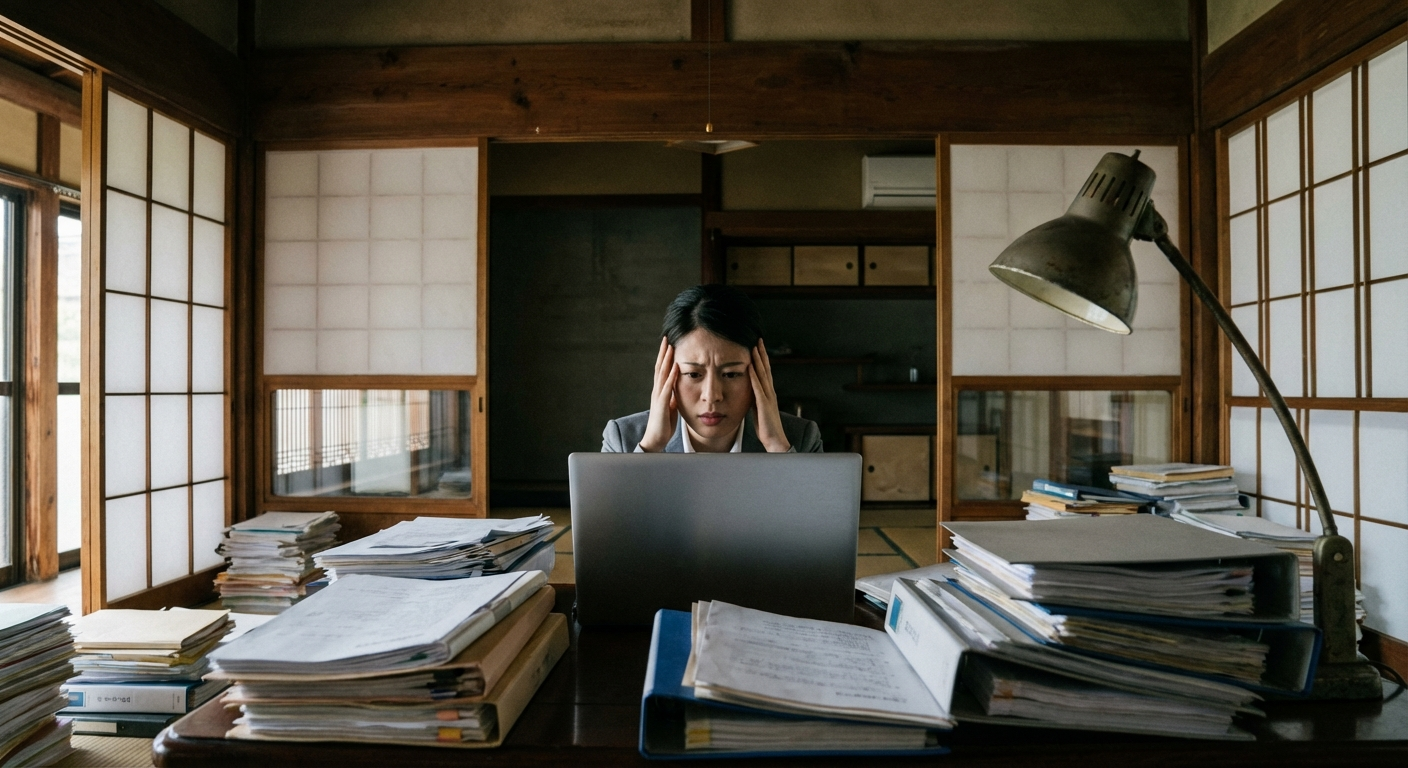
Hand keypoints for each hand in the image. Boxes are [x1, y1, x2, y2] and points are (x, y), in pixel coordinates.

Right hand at [638, 336, 678, 451]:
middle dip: (663, 353)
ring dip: (666, 360)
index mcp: (660, 391)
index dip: (665, 357)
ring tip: (670, 347)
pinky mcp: (661, 404)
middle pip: (659, 367)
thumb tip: (677, 387)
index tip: (669, 344)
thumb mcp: (671, 407)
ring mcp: (658, 396)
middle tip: (666, 338)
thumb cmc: (663, 424)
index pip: (662, 370)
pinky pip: (667, 387)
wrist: (655, 439)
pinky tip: (675, 367)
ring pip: (661, 374)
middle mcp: (657, 391)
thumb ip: (672, 396)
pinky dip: (671, 376)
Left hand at [749, 340, 790, 452]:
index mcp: (768, 393)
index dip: (761, 359)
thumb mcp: (758, 409)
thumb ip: (754, 399)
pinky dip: (754, 377)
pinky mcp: (764, 405)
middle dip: (761, 354)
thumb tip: (748, 391)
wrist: (774, 440)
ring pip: (763, 375)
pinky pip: (758, 388)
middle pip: (766, 369)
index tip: (757, 346)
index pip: (765, 372)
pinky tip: (750, 368)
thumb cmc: (766, 427)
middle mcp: (770, 392)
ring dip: (759, 361)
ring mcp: (768, 397)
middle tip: (758, 340)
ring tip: (755, 348)